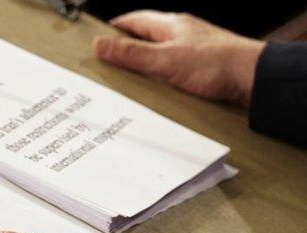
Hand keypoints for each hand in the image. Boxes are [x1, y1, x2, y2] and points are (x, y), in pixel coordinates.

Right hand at [93, 10, 264, 106]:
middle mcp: (180, 37)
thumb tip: (101, 44)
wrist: (253, 81)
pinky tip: (154, 93)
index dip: (113, 29)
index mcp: (170, 26)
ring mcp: (190, 53)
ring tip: (126, 83)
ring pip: (157, 58)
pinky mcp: (199, 71)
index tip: (96, 40)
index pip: (133, 21)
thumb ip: (132, 53)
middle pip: (144, 40)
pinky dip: (158, 81)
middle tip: (107, 65)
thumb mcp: (165, 59)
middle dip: (125, 51)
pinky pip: (170, 73)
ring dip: (142, 69)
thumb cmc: (218, 63)